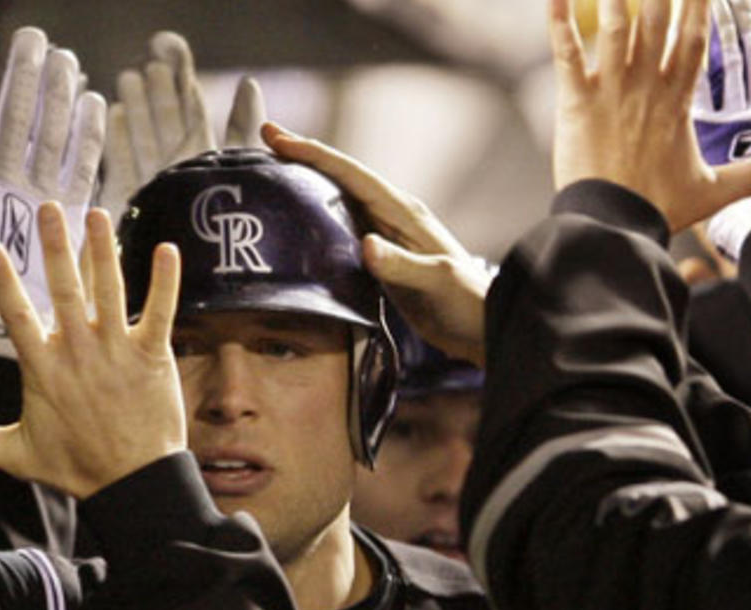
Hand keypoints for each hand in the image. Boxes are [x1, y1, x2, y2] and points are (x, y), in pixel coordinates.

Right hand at [0, 28, 105, 356]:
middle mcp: (3, 184)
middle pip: (18, 116)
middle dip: (26, 73)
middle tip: (34, 39)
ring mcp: (40, 198)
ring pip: (54, 134)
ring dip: (61, 92)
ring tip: (66, 59)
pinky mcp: (70, 217)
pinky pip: (85, 166)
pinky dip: (90, 134)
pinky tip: (94, 104)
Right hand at [0, 205, 186, 498]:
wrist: (133, 484)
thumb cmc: (76, 467)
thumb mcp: (16, 454)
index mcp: (43, 369)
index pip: (15, 316)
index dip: (1, 280)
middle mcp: (78, 353)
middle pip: (63, 290)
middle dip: (55, 247)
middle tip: (48, 208)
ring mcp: (117, 351)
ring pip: (110, 291)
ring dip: (104, 250)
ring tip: (97, 214)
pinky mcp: (153, 355)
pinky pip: (160, 310)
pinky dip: (165, 280)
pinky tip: (168, 248)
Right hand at [97, 31, 266, 221]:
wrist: (196, 261)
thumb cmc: (227, 215)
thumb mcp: (242, 161)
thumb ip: (243, 123)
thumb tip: (248, 82)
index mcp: (206, 158)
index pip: (190, 112)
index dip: (180, 83)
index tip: (169, 52)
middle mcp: (179, 170)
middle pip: (164, 124)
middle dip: (155, 94)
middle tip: (148, 67)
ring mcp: (152, 185)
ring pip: (142, 138)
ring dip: (136, 108)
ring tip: (129, 78)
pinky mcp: (128, 201)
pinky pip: (119, 164)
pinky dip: (116, 139)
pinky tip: (114, 112)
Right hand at [261, 122, 489, 365]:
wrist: (486, 329)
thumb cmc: (468, 304)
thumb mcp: (438, 283)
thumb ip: (403, 265)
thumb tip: (366, 244)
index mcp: (404, 213)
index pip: (352, 174)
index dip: (314, 154)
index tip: (277, 138)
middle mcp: (392, 216)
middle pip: (340, 178)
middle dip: (303, 157)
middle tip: (264, 142)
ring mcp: (385, 236)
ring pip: (337, 200)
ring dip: (306, 184)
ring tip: (270, 174)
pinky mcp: (380, 259)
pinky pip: (340, 228)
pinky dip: (315, 218)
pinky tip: (295, 223)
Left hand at [550, 0, 750, 232]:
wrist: (615, 223)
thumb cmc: (657, 208)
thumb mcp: (712, 191)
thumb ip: (747, 177)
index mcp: (677, 102)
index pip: (694, 41)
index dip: (698, 7)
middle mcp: (647, 87)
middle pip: (657, 23)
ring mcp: (612, 91)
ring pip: (614, 28)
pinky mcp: (577, 101)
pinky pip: (566, 53)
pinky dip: (559, 23)